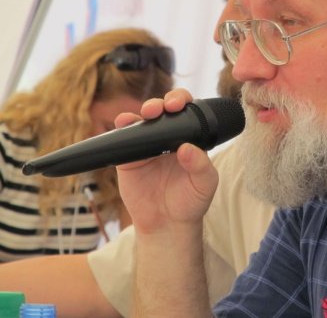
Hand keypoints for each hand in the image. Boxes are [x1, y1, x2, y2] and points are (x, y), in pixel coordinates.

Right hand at [115, 89, 218, 233]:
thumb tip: (187, 148)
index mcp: (189, 137)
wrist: (166, 225)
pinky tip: (124, 123)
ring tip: (148, 114)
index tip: (179, 105)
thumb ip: (201, 166)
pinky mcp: (129, 157)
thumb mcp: (204, 185)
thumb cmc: (190, 202)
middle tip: (163, 108)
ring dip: (143, 111)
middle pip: (163, 109)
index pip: (186, 111)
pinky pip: (123, 138)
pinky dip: (122, 127)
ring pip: (142, 119)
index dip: (182, 101)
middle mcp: (168, 137)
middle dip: (162, 102)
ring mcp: (147, 145)